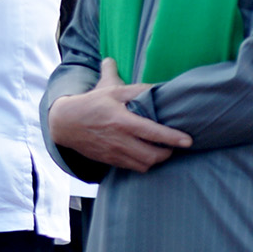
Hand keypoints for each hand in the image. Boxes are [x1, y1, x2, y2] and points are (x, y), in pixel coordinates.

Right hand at [48, 58, 192, 172]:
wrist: (64, 123)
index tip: (188, 140)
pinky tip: (145, 154)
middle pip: (152, 155)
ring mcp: (114, 152)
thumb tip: (156, 83)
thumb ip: (134, 88)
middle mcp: (119, 140)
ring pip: (144, 165)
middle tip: (173, 144)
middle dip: (167, 152)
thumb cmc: (90, 104)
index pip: (152, 132)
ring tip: (160, 150)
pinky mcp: (110, 160)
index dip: (172, 138)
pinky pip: (134, 168)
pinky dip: (144, 164)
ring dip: (156, 159)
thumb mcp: (110, 90)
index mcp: (121, 121)